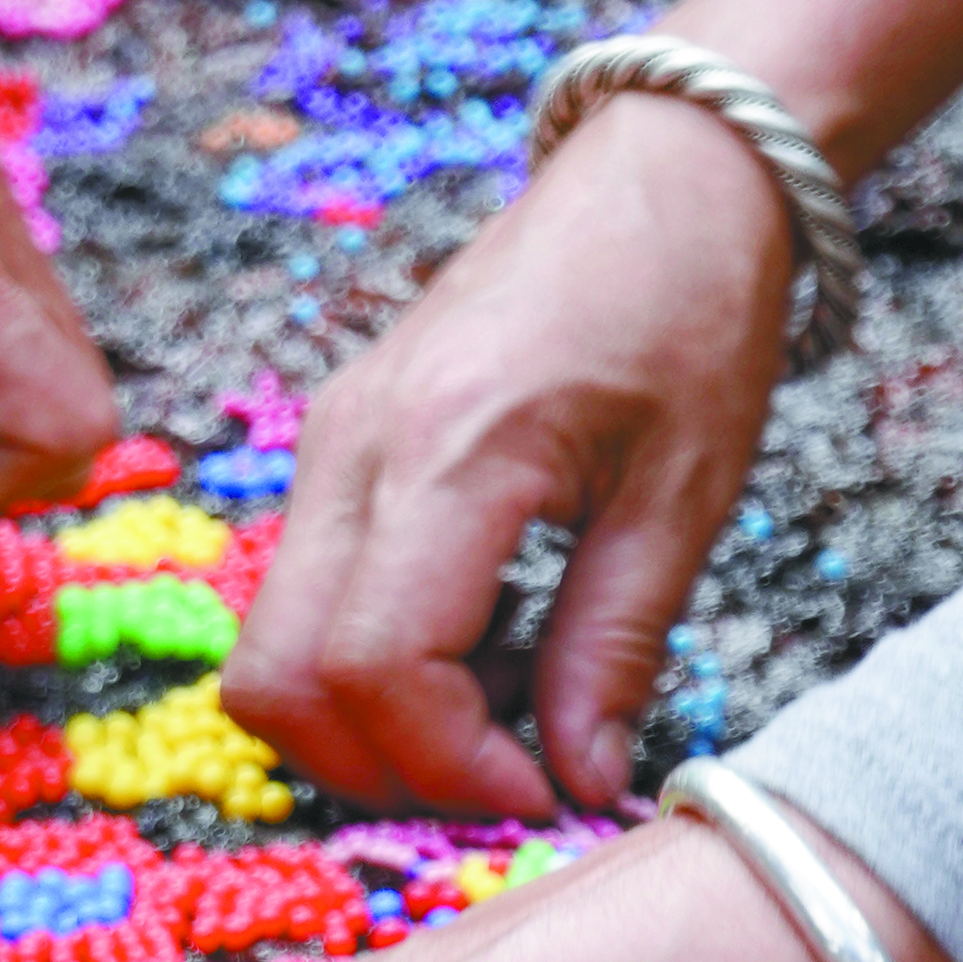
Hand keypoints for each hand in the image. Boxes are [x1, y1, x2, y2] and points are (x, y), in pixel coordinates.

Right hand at [222, 101, 789, 812]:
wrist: (659, 173)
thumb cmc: (690, 309)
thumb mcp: (684, 496)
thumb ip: (614, 650)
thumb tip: (580, 779)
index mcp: (446, 450)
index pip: (374, 670)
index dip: (450, 764)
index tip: (545, 788)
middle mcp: (353, 449)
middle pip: (281, 682)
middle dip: (388, 766)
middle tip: (513, 772)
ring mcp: (328, 445)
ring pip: (272, 654)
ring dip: (375, 722)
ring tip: (510, 699)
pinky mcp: (335, 449)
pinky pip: (305, 600)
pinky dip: (374, 663)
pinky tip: (487, 640)